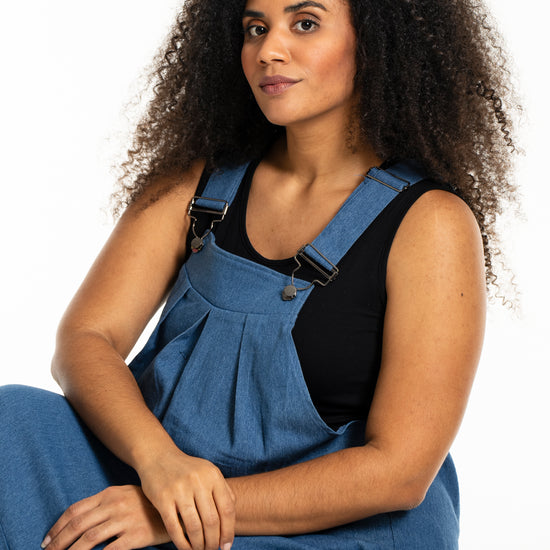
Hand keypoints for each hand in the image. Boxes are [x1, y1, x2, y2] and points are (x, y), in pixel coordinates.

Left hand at [41, 485, 169, 549]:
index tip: (46, 541)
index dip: (57, 527)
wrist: (177, 507)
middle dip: (58, 543)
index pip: (75, 510)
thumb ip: (103, 504)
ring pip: (89, 539)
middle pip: (78, 525)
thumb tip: (76, 521)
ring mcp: (126, 519)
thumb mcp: (124, 495)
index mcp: (109, 494)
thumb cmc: (147, 503)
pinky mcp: (136, 535)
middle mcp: (115, 505)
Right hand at [137, 446, 234, 549]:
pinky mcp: (163, 498)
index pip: (227, 509)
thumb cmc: (187, 469)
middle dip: (213, 541)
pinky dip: (182, 543)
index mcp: (213, 475)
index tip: (226, 546)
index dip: (228, 531)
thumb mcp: (208, 472)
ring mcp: (180, 489)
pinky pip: (174, 528)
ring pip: (194, 527)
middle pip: (212, 521)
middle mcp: (198, 481)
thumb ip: (223, 491)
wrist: (158, 456)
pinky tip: (185, 549)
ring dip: (198, 545)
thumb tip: (231, 520)